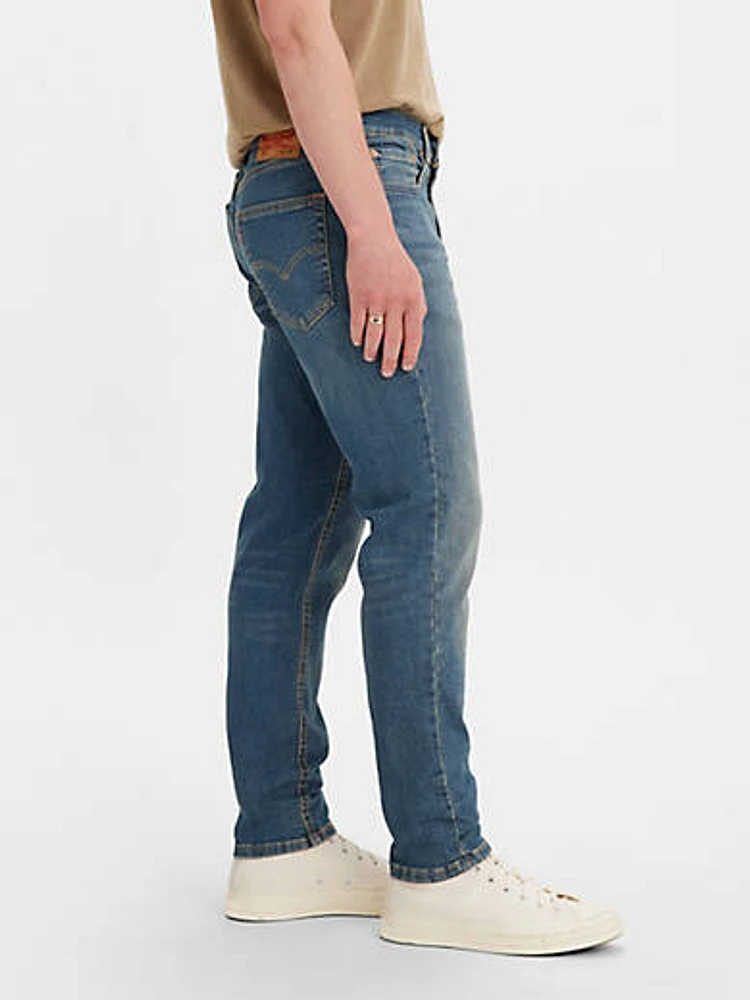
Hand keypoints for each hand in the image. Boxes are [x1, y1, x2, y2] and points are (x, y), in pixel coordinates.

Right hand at [346, 229, 427, 376]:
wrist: (373, 239)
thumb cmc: (396, 262)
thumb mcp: (414, 281)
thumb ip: (418, 305)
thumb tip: (418, 328)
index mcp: (413, 299)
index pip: (414, 334)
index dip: (410, 354)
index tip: (406, 367)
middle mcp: (396, 301)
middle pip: (394, 339)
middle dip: (390, 360)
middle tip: (387, 373)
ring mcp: (376, 299)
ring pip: (374, 334)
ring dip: (372, 350)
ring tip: (370, 358)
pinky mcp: (358, 295)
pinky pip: (357, 322)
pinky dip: (357, 335)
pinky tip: (358, 342)